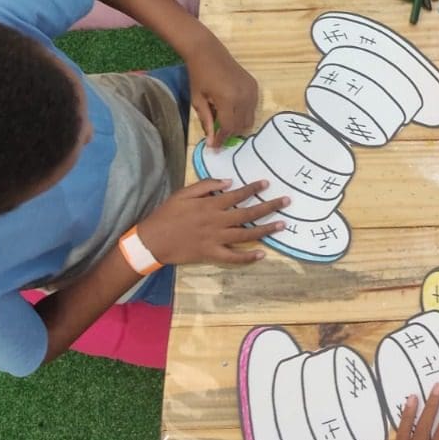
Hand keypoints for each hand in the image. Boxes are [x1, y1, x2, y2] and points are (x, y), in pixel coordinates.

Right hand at [139, 178, 290, 265]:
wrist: (152, 240)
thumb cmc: (166, 214)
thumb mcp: (183, 193)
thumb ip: (206, 185)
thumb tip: (228, 182)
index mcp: (210, 204)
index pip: (237, 195)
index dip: (253, 189)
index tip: (266, 184)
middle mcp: (217, 221)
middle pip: (248, 214)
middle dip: (269, 207)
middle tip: (286, 202)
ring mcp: (215, 239)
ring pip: (246, 235)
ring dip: (265, 230)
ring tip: (282, 225)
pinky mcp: (211, 254)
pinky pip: (233, 257)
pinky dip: (248, 257)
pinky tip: (262, 254)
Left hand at [184, 36, 258, 146]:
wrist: (208, 52)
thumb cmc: (199, 76)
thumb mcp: (198, 100)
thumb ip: (206, 121)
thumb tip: (211, 142)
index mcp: (228, 100)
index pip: (228, 128)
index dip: (221, 139)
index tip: (214, 147)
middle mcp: (243, 96)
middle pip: (241, 126)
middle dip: (230, 133)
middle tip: (218, 135)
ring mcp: (251, 91)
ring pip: (250, 118)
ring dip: (238, 124)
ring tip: (224, 121)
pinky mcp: (254, 86)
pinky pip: (253, 107)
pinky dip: (243, 113)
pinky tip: (232, 109)